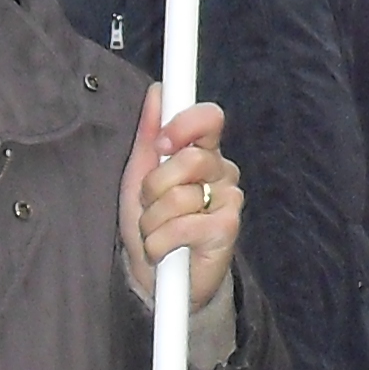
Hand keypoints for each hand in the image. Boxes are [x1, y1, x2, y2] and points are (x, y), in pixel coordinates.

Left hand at [125, 93, 243, 311]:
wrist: (155, 278)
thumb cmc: (150, 223)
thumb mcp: (139, 176)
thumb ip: (148, 134)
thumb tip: (157, 91)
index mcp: (202, 152)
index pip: (209, 118)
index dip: (183, 125)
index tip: (161, 143)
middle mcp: (221, 171)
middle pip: (190, 159)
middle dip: (155, 186)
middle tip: (150, 204)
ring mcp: (229, 200)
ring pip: (179, 196)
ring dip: (152, 221)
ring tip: (156, 232)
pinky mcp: (227, 230)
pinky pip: (182, 226)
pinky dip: (159, 243)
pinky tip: (165, 250)